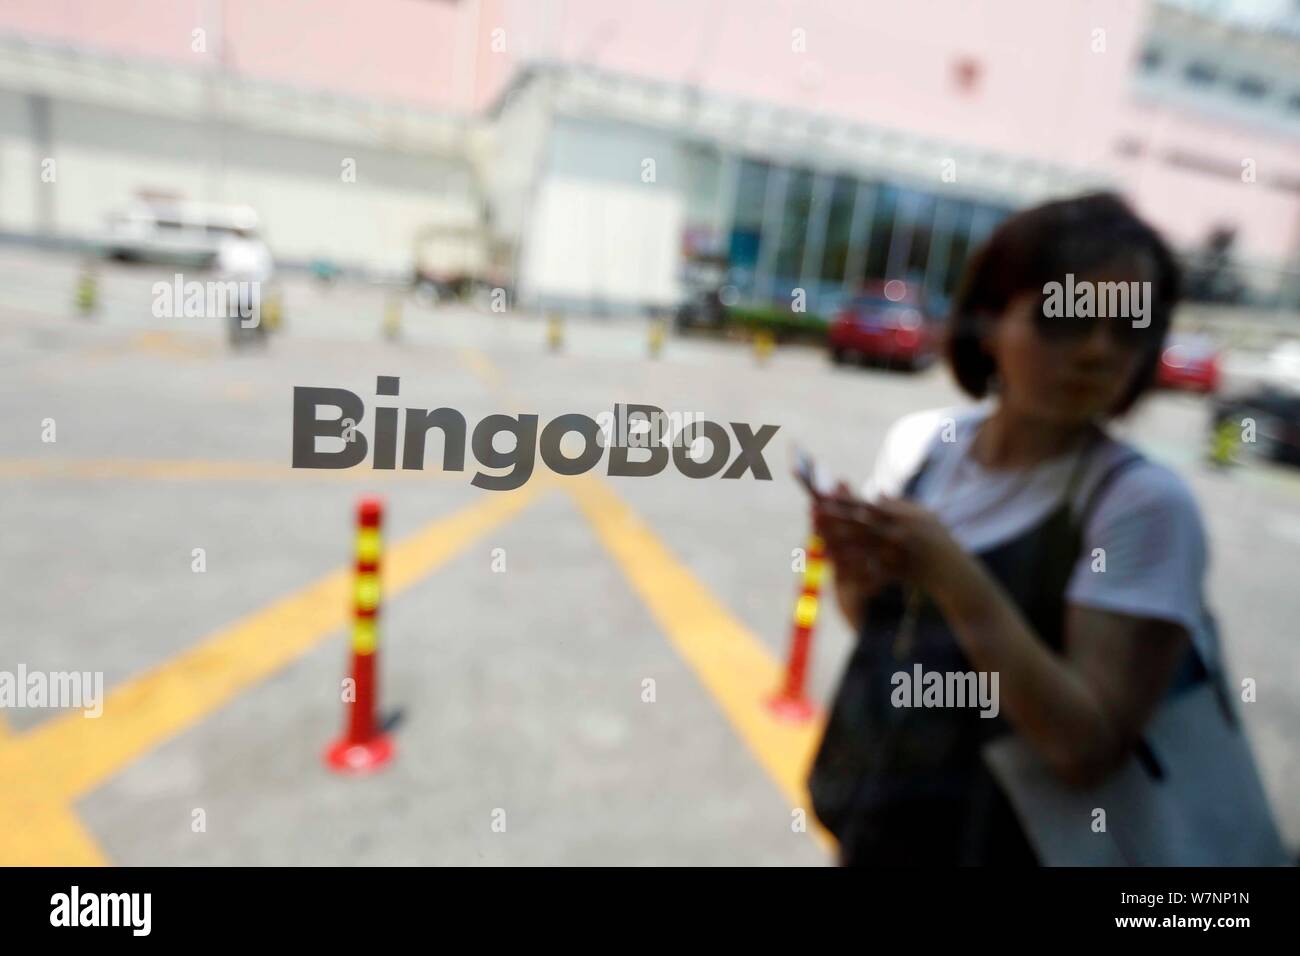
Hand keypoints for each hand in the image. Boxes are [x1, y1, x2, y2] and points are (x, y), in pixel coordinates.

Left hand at [815, 491, 972, 598]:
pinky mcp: (899, 573)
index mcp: (905, 515)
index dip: (845, 502)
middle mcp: (902, 532)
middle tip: (812, 514)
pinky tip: (837, 566)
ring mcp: (900, 553)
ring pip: (862, 547)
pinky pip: (872, 570)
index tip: (823, 497)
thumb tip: (876, 494)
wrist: (957, 573)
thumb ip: (899, 505)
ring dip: (839, 543)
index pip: (869, 505)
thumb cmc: (939, 540)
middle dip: (835, 519)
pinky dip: (855, 568)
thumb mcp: (925, 516)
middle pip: (862, 524)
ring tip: (818, 538)